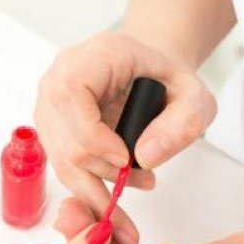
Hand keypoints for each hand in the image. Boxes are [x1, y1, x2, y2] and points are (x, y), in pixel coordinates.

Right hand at [34, 31, 215, 243]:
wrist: (147, 77)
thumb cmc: (166, 82)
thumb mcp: (194, 97)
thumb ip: (181, 123)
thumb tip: (145, 157)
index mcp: (92, 57)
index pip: (72, 94)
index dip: (94, 135)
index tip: (126, 158)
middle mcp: (59, 78)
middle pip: (67, 139)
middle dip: (107, 170)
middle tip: (146, 178)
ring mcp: (49, 106)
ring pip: (62, 160)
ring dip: (99, 185)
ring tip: (138, 183)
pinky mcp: (50, 130)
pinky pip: (62, 166)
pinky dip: (90, 185)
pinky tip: (118, 186)